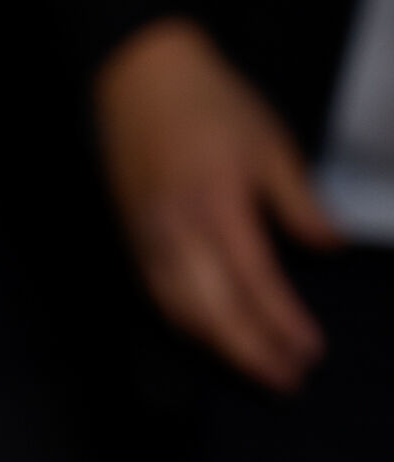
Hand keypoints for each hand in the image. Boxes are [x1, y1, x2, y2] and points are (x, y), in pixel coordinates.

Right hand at [93, 16, 338, 390]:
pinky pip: (159, 299)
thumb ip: (299, 203)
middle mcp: (178, 230)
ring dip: (221, 350)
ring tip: (257, 369)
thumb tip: (329, 248)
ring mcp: (149, 239)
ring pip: (182, 314)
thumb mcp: (271, 144)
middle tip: (287, 382)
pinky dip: (188, 328)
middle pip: (215, 312)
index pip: (256, 281)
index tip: (311, 351)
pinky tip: (212, 340)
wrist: (140, 79)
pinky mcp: (133, 241)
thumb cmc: (210, 104)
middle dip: (253, 353)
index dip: (283, 323)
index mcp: (217, 203)